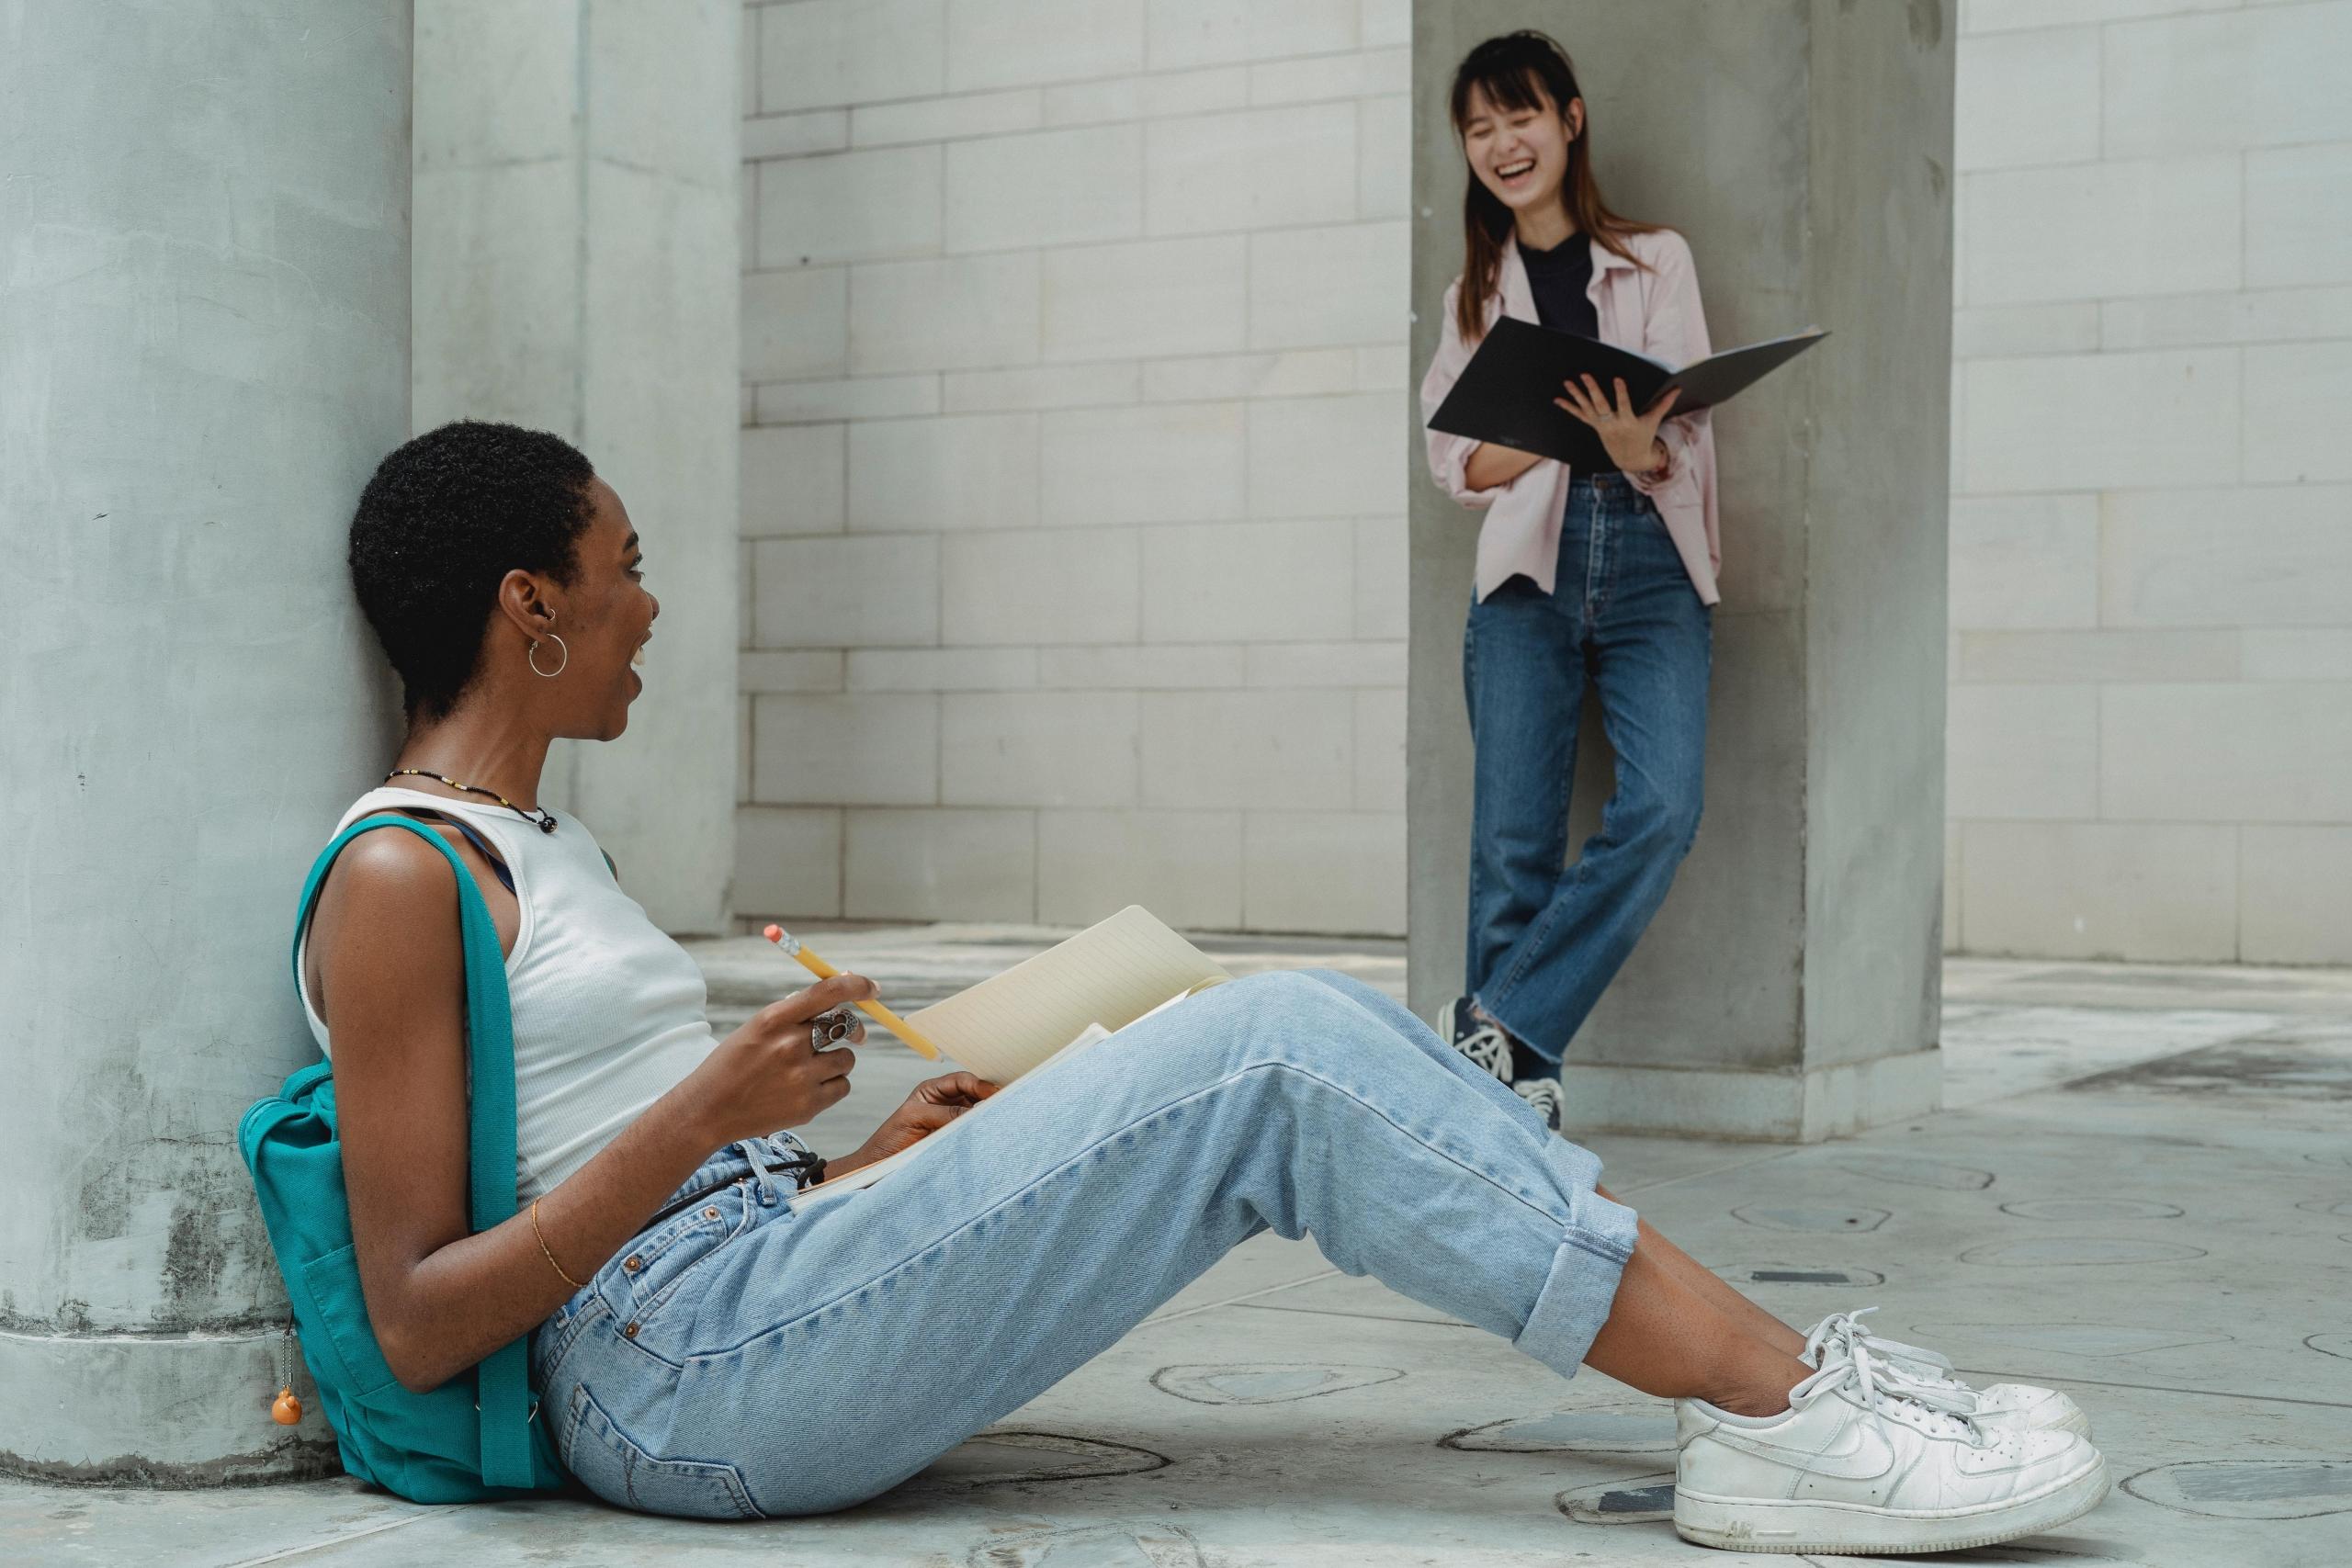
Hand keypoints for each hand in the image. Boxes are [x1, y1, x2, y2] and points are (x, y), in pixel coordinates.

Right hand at [673, 972, 871, 1144]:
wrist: (708, 1110)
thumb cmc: (734, 1064)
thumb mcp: (757, 1028)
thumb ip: (795, 1013)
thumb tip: (840, 993)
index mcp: (774, 1019)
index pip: (829, 992)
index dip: (857, 985)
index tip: (872, 988)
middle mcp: (790, 1045)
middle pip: (846, 1025)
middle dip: (855, 1028)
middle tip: (856, 1034)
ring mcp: (801, 1077)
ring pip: (847, 1058)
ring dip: (837, 1061)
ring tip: (811, 1069)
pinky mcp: (809, 1105)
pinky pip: (843, 1086)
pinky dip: (832, 1085)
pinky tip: (808, 1088)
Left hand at [837, 1072, 999, 1174]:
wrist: (877, 1168)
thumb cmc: (889, 1140)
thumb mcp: (914, 1119)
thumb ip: (944, 1113)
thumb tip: (975, 1113)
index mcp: (932, 1091)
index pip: (963, 1080)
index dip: (980, 1085)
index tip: (995, 1093)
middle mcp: (944, 1103)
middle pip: (974, 1094)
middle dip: (990, 1097)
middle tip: (1007, 1103)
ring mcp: (950, 1121)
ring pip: (977, 1112)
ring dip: (988, 1114)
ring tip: (1003, 1117)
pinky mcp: (953, 1139)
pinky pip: (972, 1131)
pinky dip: (982, 1130)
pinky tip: (992, 1132)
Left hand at [1556, 376, 1679, 473]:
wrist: (1630, 459)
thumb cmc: (1643, 437)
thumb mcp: (1653, 421)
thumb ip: (1664, 404)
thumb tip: (1678, 388)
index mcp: (1628, 421)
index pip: (1623, 404)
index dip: (1620, 392)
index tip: (1617, 378)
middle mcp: (1612, 424)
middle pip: (1600, 405)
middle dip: (1592, 389)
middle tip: (1585, 375)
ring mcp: (1601, 426)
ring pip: (1586, 408)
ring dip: (1576, 395)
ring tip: (1567, 382)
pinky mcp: (1595, 426)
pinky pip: (1579, 416)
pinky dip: (1568, 407)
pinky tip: (1558, 400)